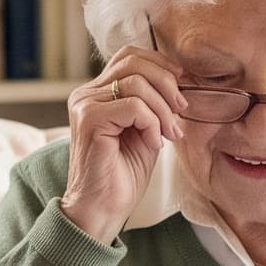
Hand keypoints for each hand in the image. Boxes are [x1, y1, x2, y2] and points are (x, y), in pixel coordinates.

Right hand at [58, 45, 188, 242]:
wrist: (103, 210)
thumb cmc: (123, 175)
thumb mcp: (146, 130)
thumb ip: (153, 104)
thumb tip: (178, 80)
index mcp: (97, 93)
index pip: (129, 56)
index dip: (160, 64)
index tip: (181, 85)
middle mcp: (85, 94)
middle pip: (133, 62)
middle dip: (167, 84)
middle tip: (181, 112)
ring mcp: (84, 105)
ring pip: (136, 83)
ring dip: (163, 109)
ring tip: (169, 134)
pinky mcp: (89, 120)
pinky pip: (133, 106)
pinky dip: (152, 124)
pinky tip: (153, 143)